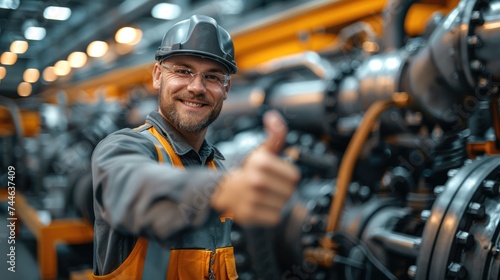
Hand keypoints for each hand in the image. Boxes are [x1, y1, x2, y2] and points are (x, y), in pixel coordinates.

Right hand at [211, 110, 300, 225]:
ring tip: (261, 197)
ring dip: (275, 203)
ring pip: (282, 205)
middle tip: (266, 188)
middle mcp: (256, 180)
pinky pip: (274, 218)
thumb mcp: (261, 151)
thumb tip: (273, 116)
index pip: (294, 177)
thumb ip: (275, 135)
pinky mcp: (248, 215)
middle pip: (290, 192)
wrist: (221, 190)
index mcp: (261, 162)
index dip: (285, 176)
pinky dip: (268, 215)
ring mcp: (252, 198)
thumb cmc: (246, 171)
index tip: (273, 175)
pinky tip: (258, 207)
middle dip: (281, 190)